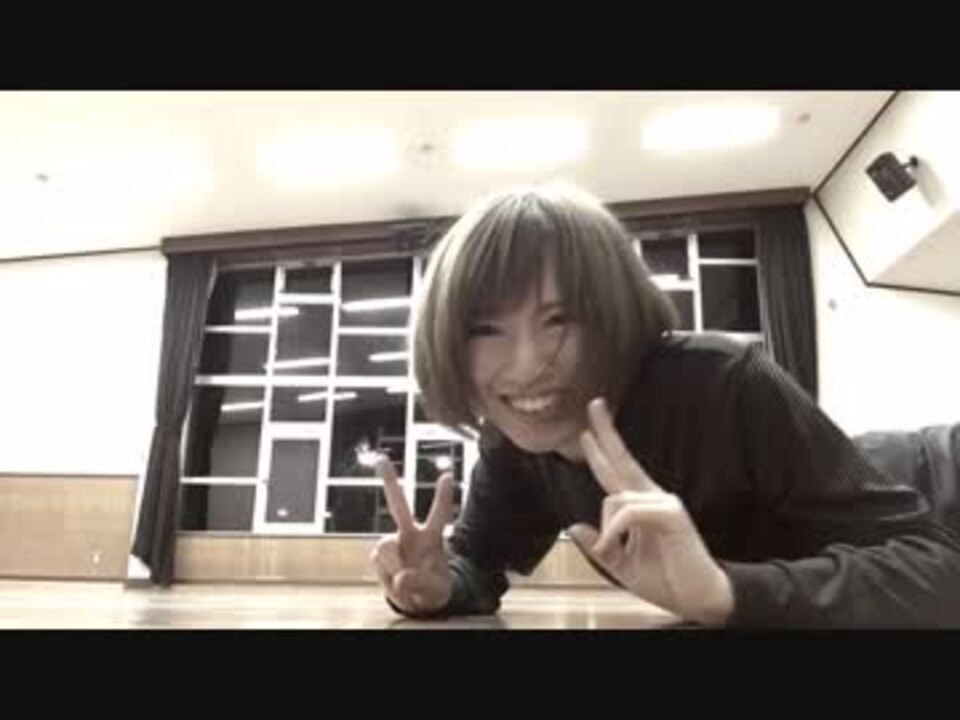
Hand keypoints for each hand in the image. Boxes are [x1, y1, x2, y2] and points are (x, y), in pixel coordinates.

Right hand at [369, 456, 454, 614]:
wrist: (417, 600)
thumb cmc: (432, 589)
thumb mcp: (436, 591)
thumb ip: (421, 584)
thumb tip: (402, 577)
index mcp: (431, 538)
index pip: (439, 514)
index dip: (442, 497)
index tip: (447, 475)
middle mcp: (409, 534)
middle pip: (398, 504)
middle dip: (389, 481)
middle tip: (381, 458)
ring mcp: (393, 544)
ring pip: (385, 548)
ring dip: (394, 569)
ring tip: (406, 583)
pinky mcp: (379, 556)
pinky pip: (379, 565)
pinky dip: (387, 579)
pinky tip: (396, 584)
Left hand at [566, 399, 734, 626]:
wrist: (698, 599)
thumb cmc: (666, 580)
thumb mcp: (622, 565)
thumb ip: (598, 546)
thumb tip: (573, 525)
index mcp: (638, 507)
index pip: (616, 471)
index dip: (601, 448)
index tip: (585, 428)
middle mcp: (651, 498)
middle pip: (622, 460)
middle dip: (606, 432)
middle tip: (594, 404)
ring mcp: (664, 503)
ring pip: (616, 499)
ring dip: (606, 530)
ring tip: (612, 552)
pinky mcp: (673, 515)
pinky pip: (629, 512)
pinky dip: (615, 530)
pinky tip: (614, 545)